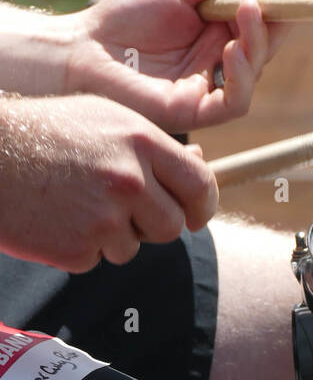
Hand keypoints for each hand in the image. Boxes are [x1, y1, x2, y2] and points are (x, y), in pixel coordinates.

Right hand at [0, 95, 217, 270]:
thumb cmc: (46, 134)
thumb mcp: (103, 120)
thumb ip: (153, 147)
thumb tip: (200, 163)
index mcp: (140, 141)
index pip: (199, 185)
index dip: (201, 206)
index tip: (193, 215)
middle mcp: (128, 179)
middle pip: (170, 227)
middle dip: (151, 224)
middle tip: (116, 207)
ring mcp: (104, 218)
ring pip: (133, 248)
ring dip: (112, 236)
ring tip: (75, 204)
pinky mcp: (79, 250)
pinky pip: (97, 259)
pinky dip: (80, 246)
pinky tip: (57, 219)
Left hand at [65, 0, 299, 133]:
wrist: (85, 50)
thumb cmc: (122, 21)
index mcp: (210, 34)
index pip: (251, 22)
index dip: (269, 3)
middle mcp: (213, 63)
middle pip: (259, 50)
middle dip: (274, 23)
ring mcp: (206, 88)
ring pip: (251, 76)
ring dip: (258, 44)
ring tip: (250, 11)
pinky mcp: (195, 111)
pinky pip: (232, 103)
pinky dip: (241, 78)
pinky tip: (233, 49)